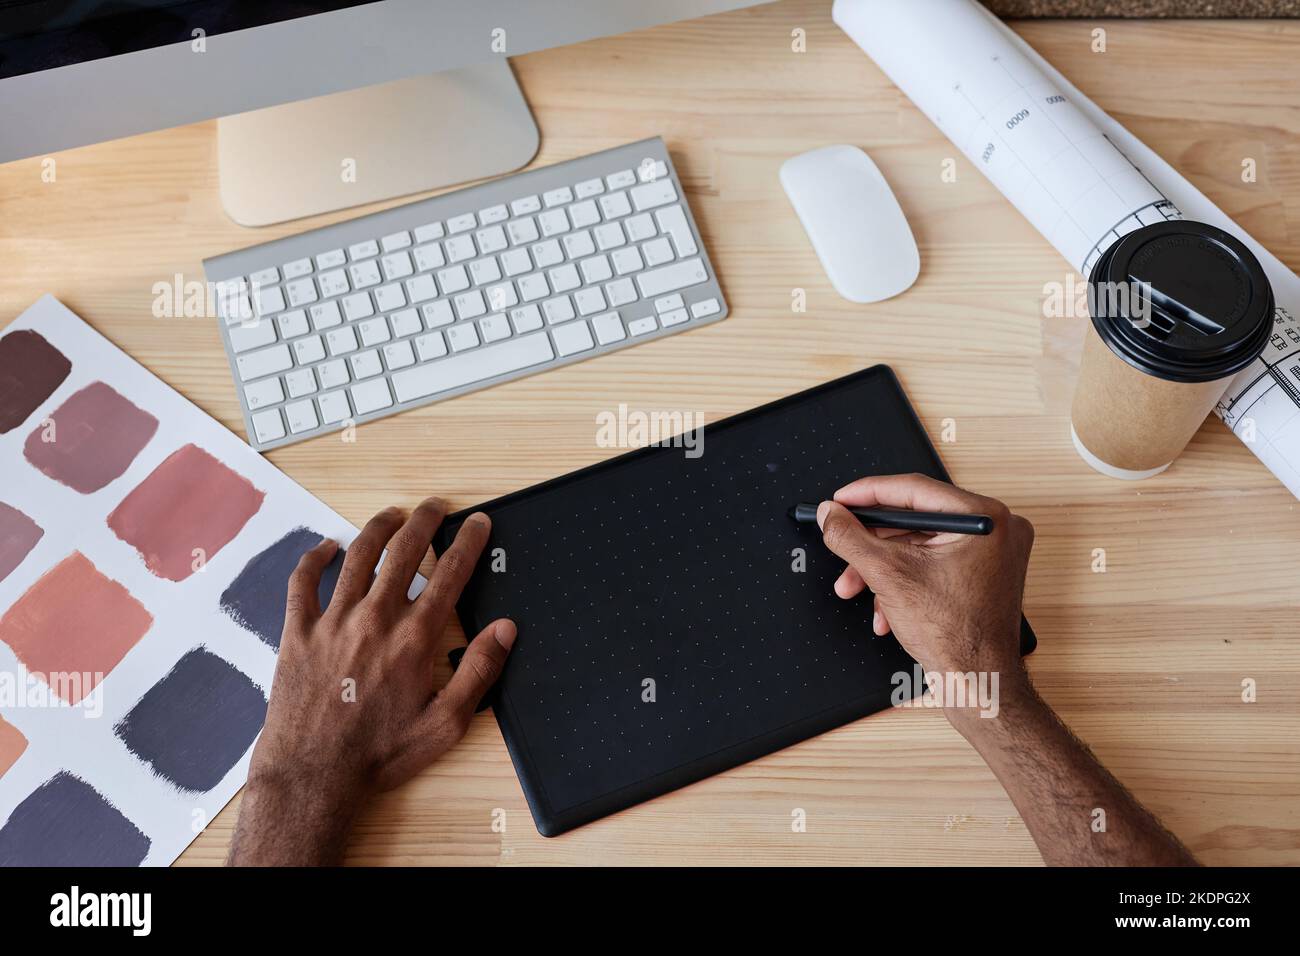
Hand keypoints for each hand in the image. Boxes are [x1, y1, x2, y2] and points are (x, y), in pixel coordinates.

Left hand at [228, 497, 514, 865]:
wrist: (314, 774)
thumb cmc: (380, 753)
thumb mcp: (446, 723)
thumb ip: (478, 671)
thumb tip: (505, 630)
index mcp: (414, 639)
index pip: (449, 574)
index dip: (468, 543)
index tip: (477, 524)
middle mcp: (375, 619)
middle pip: (404, 552)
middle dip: (426, 521)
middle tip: (437, 507)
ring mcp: (333, 621)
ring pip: (358, 556)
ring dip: (379, 527)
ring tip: (394, 515)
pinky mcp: (298, 632)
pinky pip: (303, 582)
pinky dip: (314, 558)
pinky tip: (326, 548)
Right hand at [816, 473, 1033, 719]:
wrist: (978, 683)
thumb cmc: (956, 635)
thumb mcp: (888, 575)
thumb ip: (851, 537)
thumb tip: (831, 514)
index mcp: (985, 518)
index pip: (913, 489)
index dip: (867, 493)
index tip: (840, 500)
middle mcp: (995, 529)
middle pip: (914, 520)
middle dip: (871, 543)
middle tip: (840, 542)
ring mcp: (992, 553)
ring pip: (919, 546)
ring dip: (881, 568)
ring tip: (854, 588)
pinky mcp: (982, 574)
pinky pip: (932, 562)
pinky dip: (903, 580)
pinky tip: (884, 607)